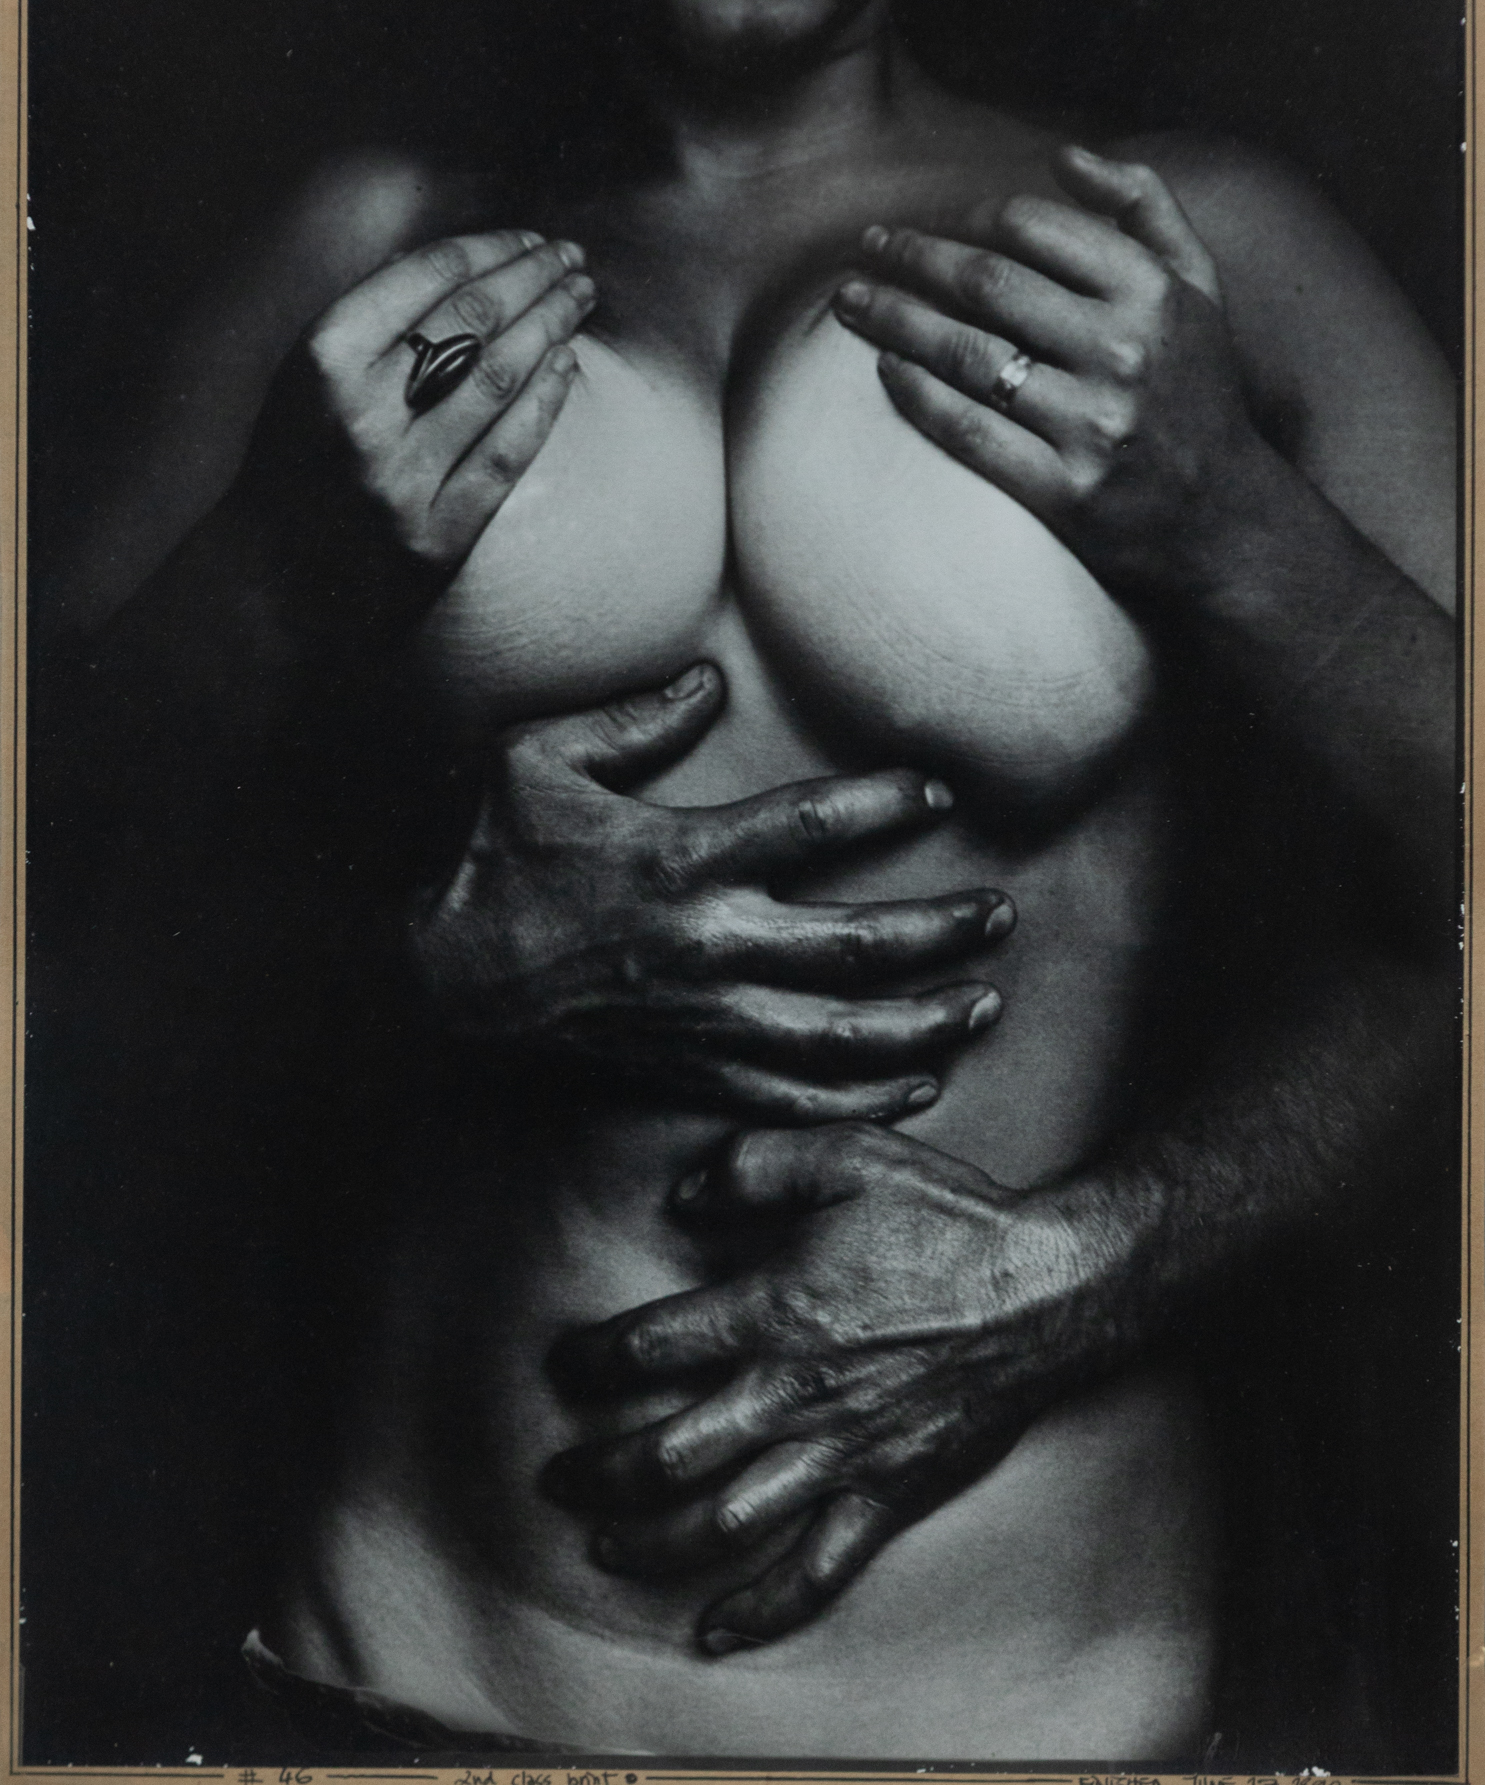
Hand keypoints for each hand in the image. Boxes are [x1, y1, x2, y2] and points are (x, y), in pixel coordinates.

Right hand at [239, 228, 594, 646]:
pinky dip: (544, 403)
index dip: (493, 249)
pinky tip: (568, 367)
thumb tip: (452, 264)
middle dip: (534, 278)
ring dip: (553, 328)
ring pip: (499, 380)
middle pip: (474, 320)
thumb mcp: (302, 381)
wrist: (259, 584)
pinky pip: (506, 457)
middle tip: (573, 258)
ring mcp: (401, 480)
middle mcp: (362, 415)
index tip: (531, 239)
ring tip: (581, 299)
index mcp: (324, 360)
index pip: (429, 278)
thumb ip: (367, 325)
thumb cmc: (290, 469)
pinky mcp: (435, 538)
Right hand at [408, 664, 1014, 1123]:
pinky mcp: (687, 1069)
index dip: (885, 807)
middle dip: (940, 932)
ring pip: (840, 1034)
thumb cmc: (484, 857)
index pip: (810, 825)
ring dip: (924, 1023)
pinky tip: (918, 1090)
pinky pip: (790, 1095)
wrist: (435, 979)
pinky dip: (861, 1100)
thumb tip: (709, 683)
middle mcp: (708, 943)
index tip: (939, 796)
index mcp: (681, 858)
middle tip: (1000, 914)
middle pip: (855, 945)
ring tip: (985, 1005)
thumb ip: (633, 721)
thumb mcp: (536, 759)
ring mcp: (702, 1018)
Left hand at [545, 1121, 1133, 1651]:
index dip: (592, 1360)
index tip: (565, 1366)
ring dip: (651, 1543)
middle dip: (598, 1471)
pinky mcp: (887, 1494)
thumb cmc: (946, 1217)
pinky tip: (716, 1628)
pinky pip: (816, 1569)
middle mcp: (793, 1394)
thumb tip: (681, 1200)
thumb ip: (752, 1167)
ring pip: (721, 1522)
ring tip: (606, 1546)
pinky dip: (762, 1608)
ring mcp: (840, 1454)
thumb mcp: (845, 1154)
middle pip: (665, 1453)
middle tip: (558, 1479)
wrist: (1048, 1287)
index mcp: (774, 1311)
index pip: (650, 1347)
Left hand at [833, 144, 1275, 605]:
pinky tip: (885, 368)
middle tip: (865, 248)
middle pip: (986, 284)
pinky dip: (918, 394)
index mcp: (1152, 293)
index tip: (929, 224)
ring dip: (894, 320)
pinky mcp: (1065, 491)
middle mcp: (1124, 353)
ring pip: (966, 354)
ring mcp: (1092, 425)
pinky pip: (968, 430)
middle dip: (912, 258)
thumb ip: (1144, 207)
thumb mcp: (1198, 288)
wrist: (1224, 521)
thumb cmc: (1197, 392)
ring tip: (850, 303)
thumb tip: (1065, 155)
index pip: (1032, 228)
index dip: (965, 218)